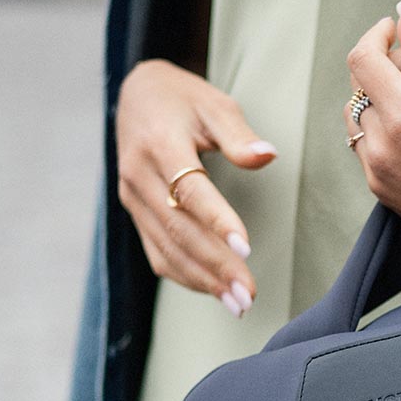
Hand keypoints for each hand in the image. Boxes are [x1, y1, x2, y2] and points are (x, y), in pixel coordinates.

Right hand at [115, 59, 277, 317]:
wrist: (137, 96)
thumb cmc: (184, 99)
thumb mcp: (214, 103)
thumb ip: (239, 134)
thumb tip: (268, 155)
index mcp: (159, 143)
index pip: (189, 190)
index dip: (217, 221)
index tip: (245, 249)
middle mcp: (139, 175)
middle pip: (179, 229)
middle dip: (215, 266)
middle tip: (248, 295)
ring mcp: (132, 198)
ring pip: (167, 247)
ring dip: (203, 280)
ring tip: (238, 305)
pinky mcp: (135, 212)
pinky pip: (157, 251)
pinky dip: (184, 275)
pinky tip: (213, 291)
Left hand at [343, 0, 400, 270]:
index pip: (363, 60)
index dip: (376, 36)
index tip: (395, 31)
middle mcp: (382, 147)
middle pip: (358, 85)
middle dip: (385, 67)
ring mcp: (376, 172)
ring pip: (357, 115)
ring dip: (380, 97)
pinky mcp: (379, 190)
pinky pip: (365, 144)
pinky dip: (382, 126)